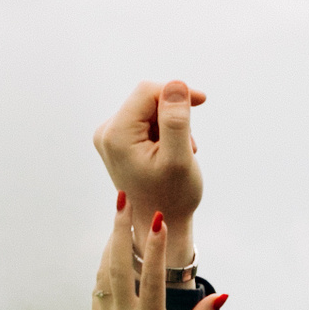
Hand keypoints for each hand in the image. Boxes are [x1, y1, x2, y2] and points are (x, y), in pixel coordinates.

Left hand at [86, 200, 224, 309]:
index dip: (153, 246)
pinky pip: (97, 289)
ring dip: (108, 242)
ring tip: (115, 216)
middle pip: (118, 264)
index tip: (156, 219)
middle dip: (119, 228)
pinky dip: (102, 267)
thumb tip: (220, 297)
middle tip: (121, 198)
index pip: (151, 276)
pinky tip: (107, 254)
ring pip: (104, 273)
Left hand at [92, 79, 205, 226]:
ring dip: (171, 126)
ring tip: (179, 153)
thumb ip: (176, 120)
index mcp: (116, 135)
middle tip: (188, 144)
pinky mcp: (118, 142)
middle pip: (147, 99)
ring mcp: (110, 138)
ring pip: (149, 111)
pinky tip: (170, 154)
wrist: (159, 224)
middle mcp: (107, 132)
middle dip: (173, 115)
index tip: (201, 101)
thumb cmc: (171, 197)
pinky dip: (163, 133)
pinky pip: (145, 122)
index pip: (147, 91)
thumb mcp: (178, 158)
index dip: (176, 92)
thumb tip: (175, 85)